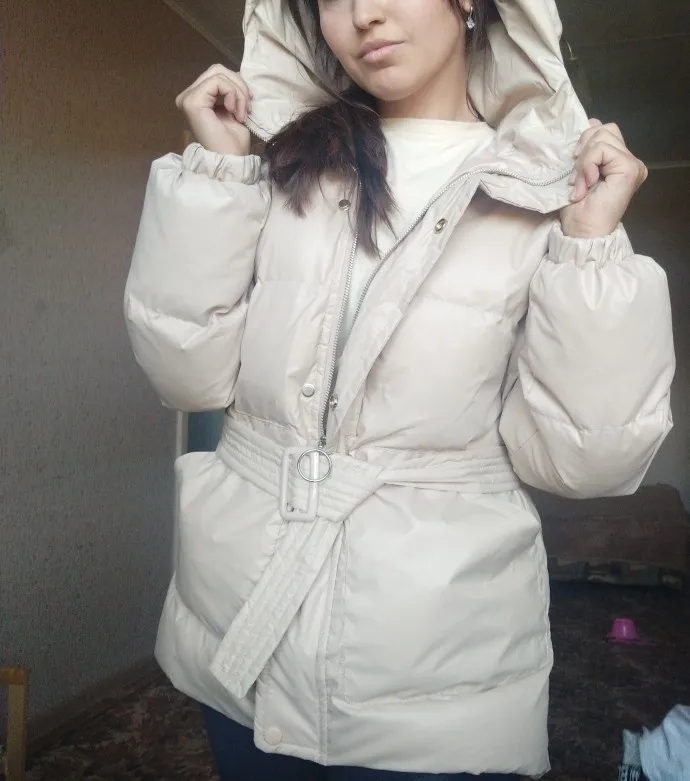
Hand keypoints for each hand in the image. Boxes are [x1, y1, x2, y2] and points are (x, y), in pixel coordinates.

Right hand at [175, 65, 251, 155]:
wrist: (230, 162)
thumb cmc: (233, 144)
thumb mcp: (234, 110)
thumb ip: (231, 92)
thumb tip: (238, 76)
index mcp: (197, 98)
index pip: (217, 75)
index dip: (237, 85)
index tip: (247, 107)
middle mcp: (188, 96)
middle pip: (217, 69)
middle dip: (239, 86)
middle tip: (247, 108)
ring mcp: (188, 98)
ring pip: (218, 73)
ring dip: (238, 92)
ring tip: (242, 113)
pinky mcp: (192, 101)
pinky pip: (217, 82)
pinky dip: (233, 94)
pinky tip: (235, 113)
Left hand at [560, 119, 647, 237]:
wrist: (582, 232)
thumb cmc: (577, 210)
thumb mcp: (577, 172)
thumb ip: (586, 149)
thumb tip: (590, 122)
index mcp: (617, 160)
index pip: (602, 130)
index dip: (583, 143)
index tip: (573, 169)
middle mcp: (628, 160)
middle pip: (603, 129)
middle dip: (583, 150)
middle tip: (575, 178)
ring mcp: (632, 164)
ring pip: (602, 136)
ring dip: (583, 161)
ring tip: (580, 184)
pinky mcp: (630, 168)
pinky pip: (602, 149)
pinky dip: (588, 164)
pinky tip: (587, 184)